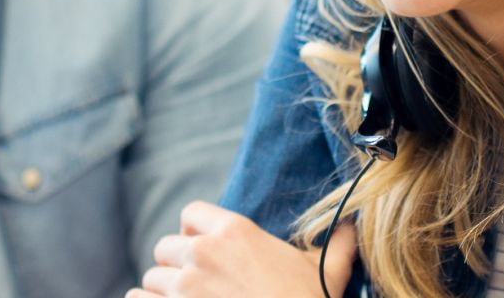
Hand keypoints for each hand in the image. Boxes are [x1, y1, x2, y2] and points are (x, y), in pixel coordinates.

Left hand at [128, 200, 356, 297]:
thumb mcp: (328, 274)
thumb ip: (338, 245)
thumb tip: (352, 227)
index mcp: (235, 232)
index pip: (191, 214)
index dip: (195, 232)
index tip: (205, 254)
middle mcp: (202, 254)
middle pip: (166, 247)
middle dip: (177, 267)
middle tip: (196, 291)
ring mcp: (182, 288)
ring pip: (151, 280)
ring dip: (162, 295)